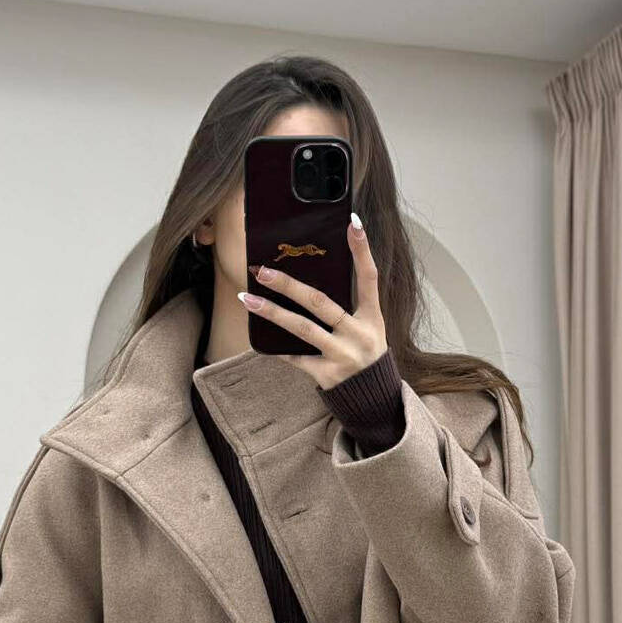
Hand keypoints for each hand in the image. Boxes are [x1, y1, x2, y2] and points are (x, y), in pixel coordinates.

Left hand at [240, 213, 385, 391]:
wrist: (374, 399)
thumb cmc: (366, 354)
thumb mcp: (369, 328)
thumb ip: (349, 306)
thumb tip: (312, 277)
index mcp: (372, 318)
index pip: (369, 277)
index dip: (362, 250)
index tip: (352, 223)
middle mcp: (358, 334)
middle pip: (320, 302)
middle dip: (289, 285)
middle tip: (263, 271)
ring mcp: (342, 355)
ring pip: (302, 329)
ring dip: (272, 312)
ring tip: (248, 299)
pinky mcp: (327, 374)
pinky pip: (296, 358)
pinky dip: (277, 348)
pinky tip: (259, 340)